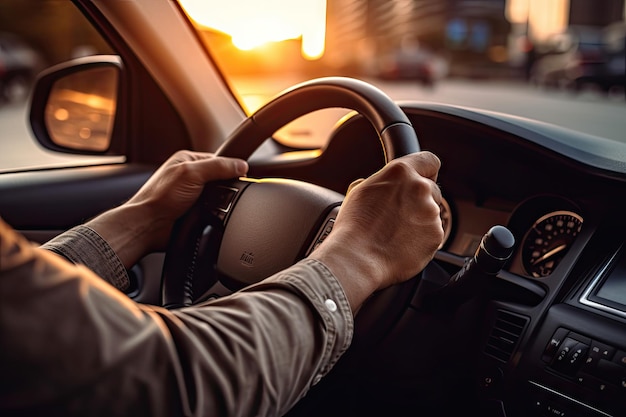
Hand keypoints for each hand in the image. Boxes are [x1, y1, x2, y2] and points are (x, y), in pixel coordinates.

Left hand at [88, 150, 247, 267]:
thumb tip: (241, 165)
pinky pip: (213, 210)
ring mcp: (192, 195)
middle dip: (224, 187)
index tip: (240, 174)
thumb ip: (218, 167)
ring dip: (218, 202)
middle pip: (220, 179)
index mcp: (187, 160)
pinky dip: (214, 213)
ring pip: (218, 196)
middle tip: (221, 192)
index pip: (218, 160)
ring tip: (212, 205)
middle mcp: (189, 176)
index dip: (230, 167)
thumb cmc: (159, 197)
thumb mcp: (192, 174)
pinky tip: (210, 214)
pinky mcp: (194, 211)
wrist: (148, 226)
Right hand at [309, 151, 442, 311]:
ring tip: (395, 234)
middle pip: (432, 189)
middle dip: (420, 201)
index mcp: (400, 172)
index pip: (429, 161)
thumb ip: (383, 183)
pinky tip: (401, 244)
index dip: (426, 172)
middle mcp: (419, 187)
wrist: (356, 258)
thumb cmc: (353, 227)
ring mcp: (430, 212)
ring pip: (432, 213)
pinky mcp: (436, 235)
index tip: (422, 180)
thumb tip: (386, 184)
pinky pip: (433, 234)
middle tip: (399, 216)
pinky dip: (422, 240)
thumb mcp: (361, 192)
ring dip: (420, 221)